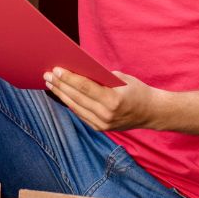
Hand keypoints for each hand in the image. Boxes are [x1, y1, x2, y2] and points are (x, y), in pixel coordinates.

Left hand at [43, 67, 162, 131]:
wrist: (151, 112)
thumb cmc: (136, 90)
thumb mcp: (121, 78)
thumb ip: (100, 77)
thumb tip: (76, 71)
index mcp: (113, 100)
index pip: (85, 87)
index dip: (68, 78)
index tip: (55, 69)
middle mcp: (106, 115)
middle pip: (77, 97)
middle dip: (60, 85)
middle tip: (47, 75)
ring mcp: (102, 124)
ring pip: (76, 107)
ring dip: (61, 95)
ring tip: (50, 84)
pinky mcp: (100, 128)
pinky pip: (80, 114)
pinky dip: (70, 103)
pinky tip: (61, 94)